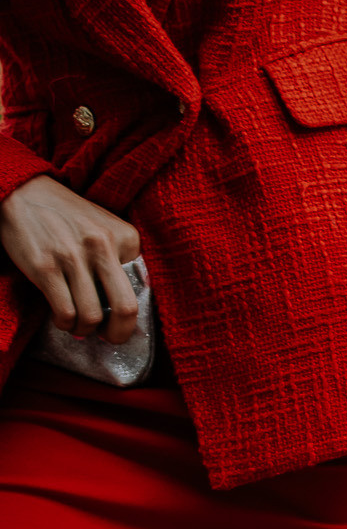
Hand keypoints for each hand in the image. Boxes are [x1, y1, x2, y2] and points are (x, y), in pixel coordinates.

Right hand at [1, 176, 141, 342]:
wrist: (22, 190)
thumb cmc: (68, 216)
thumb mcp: (106, 227)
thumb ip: (122, 257)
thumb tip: (126, 306)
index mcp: (126, 237)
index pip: (141, 288)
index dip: (130, 310)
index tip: (118, 317)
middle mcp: (102, 246)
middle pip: (125, 309)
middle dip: (119, 333)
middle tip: (110, 337)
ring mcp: (72, 256)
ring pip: (92, 316)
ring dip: (86, 330)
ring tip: (79, 327)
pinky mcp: (44, 267)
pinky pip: (65, 311)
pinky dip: (66, 324)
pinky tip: (63, 320)